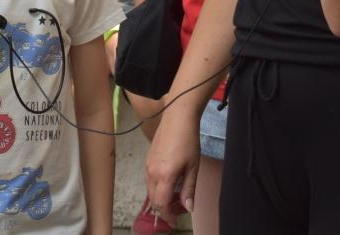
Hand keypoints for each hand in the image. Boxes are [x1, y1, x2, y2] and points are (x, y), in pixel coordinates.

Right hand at [145, 107, 199, 222]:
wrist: (177, 118)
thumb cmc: (188, 140)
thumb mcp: (193, 166)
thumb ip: (189, 189)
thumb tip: (188, 208)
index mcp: (164, 175)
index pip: (162, 204)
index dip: (168, 216)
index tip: (175, 221)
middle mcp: (152, 172)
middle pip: (153, 199)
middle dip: (164, 209)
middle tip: (177, 212)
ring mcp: (147, 165)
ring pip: (150, 190)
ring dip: (160, 199)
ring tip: (175, 199)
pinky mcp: (147, 159)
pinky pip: (149, 180)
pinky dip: (156, 188)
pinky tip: (168, 185)